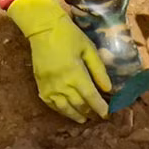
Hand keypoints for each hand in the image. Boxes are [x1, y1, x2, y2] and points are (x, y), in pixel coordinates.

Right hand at [7, 0, 110, 122]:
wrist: (43, 29)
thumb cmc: (70, 36)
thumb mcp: (89, 49)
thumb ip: (99, 70)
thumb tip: (108, 89)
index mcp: (75, 73)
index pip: (91, 97)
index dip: (100, 108)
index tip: (108, 114)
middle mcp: (61, 84)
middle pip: (78, 104)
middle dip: (90, 112)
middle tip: (98, 116)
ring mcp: (49, 87)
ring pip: (64, 108)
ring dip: (75, 115)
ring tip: (84, 119)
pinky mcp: (40, 86)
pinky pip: (50, 104)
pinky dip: (60, 110)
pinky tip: (66, 111)